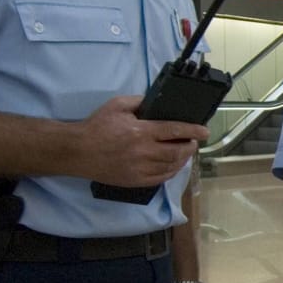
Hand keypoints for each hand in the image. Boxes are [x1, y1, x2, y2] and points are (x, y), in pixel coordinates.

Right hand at [76, 96, 208, 186]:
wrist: (78, 151)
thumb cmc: (97, 126)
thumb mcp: (117, 105)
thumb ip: (139, 102)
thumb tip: (156, 102)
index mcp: (141, 132)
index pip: (174, 131)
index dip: (193, 131)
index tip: (205, 131)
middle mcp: (143, 152)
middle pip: (176, 152)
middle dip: (189, 146)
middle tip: (193, 141)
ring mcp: (140, 169)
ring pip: (171, 167)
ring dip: (183, 160)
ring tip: (185, 152)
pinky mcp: (135, 181)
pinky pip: (160, 179)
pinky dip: (171, 172)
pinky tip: (174, 166)